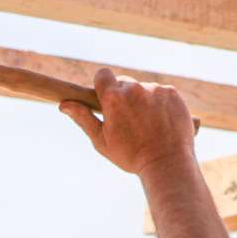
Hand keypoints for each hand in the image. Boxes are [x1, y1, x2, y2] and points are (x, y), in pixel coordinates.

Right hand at [60, 69, 196, 177]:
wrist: (166, 163)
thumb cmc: (130, 155)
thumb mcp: (101, 140)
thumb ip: (83, 118)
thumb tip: (64, 104)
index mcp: (113, 98)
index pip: (102, 74)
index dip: (103, 85)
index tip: (105, 98)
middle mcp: (134, 88)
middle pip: (124, 83)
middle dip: (123, 97)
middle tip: (128, 120)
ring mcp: (155, 89)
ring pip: (144, 89)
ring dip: (143, 101)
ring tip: (148, 126)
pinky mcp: (172, 93)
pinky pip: (161, 93)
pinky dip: (160, 104)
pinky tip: (161, 122)